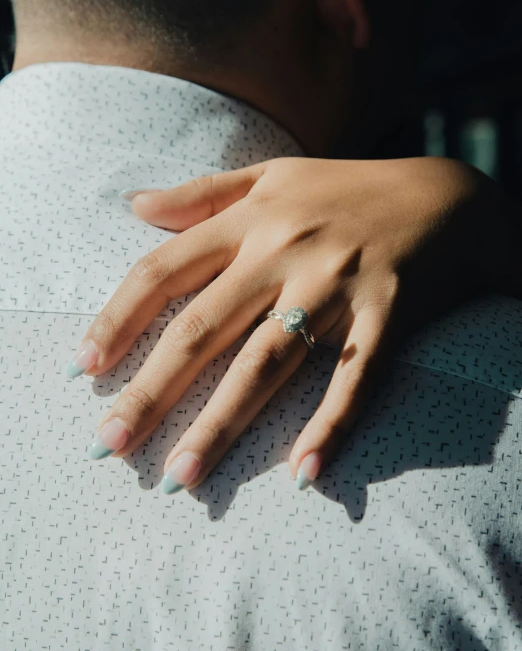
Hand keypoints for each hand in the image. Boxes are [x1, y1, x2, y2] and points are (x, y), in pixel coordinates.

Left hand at [67, 156, 520, 492]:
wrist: (448, 194)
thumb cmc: (349, 187)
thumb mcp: (273, 174)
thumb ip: (202, 192)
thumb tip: (134, 205)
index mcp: (250, 220)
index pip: (166, 271)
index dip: (119, 319)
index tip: (83, 366)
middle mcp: (285, 253)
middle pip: (204, 329)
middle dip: (153, 389)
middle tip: (111, 444)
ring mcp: (338, 286)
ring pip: (269, 362)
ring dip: (223, 423)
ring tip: (183, 475)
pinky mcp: (389, 315)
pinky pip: (356, 377)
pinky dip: (333, 424)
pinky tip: (305, 473)